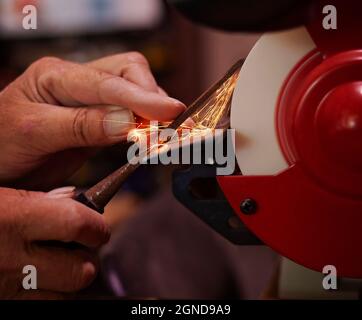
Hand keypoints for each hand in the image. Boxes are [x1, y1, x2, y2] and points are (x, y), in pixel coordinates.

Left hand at [0, 52, 184, 187]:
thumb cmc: (3, 146)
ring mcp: (90, 101)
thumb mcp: (34, 133)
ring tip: (167, 133)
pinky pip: (130, 115)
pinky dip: (147, 126)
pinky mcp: (99, 121)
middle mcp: (77, 82)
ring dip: (153, 112)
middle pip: (129, 73)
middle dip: (152, 98)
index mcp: (56, 76)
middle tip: (171, 127)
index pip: (108, 82)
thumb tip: (128, 122)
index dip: (142, 97)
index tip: (171, 111)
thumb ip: (80, 125)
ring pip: (134, 92)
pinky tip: (154, 136)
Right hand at [0, 186, 109, 298]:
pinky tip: (35, 278)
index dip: (95, 227)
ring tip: (54, 264)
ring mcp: (4, 289)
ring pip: (64, 296)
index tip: (97, 228)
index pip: (77, 224)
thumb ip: (37, 200)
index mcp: (12, 220)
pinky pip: (39, 303)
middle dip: (87, 260)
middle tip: (79, 248)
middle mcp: (10, 259)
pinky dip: (45, 292)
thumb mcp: (0, 197)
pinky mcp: (1, 305)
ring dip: (67, 280)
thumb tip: (75, 199)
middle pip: (80, 272)